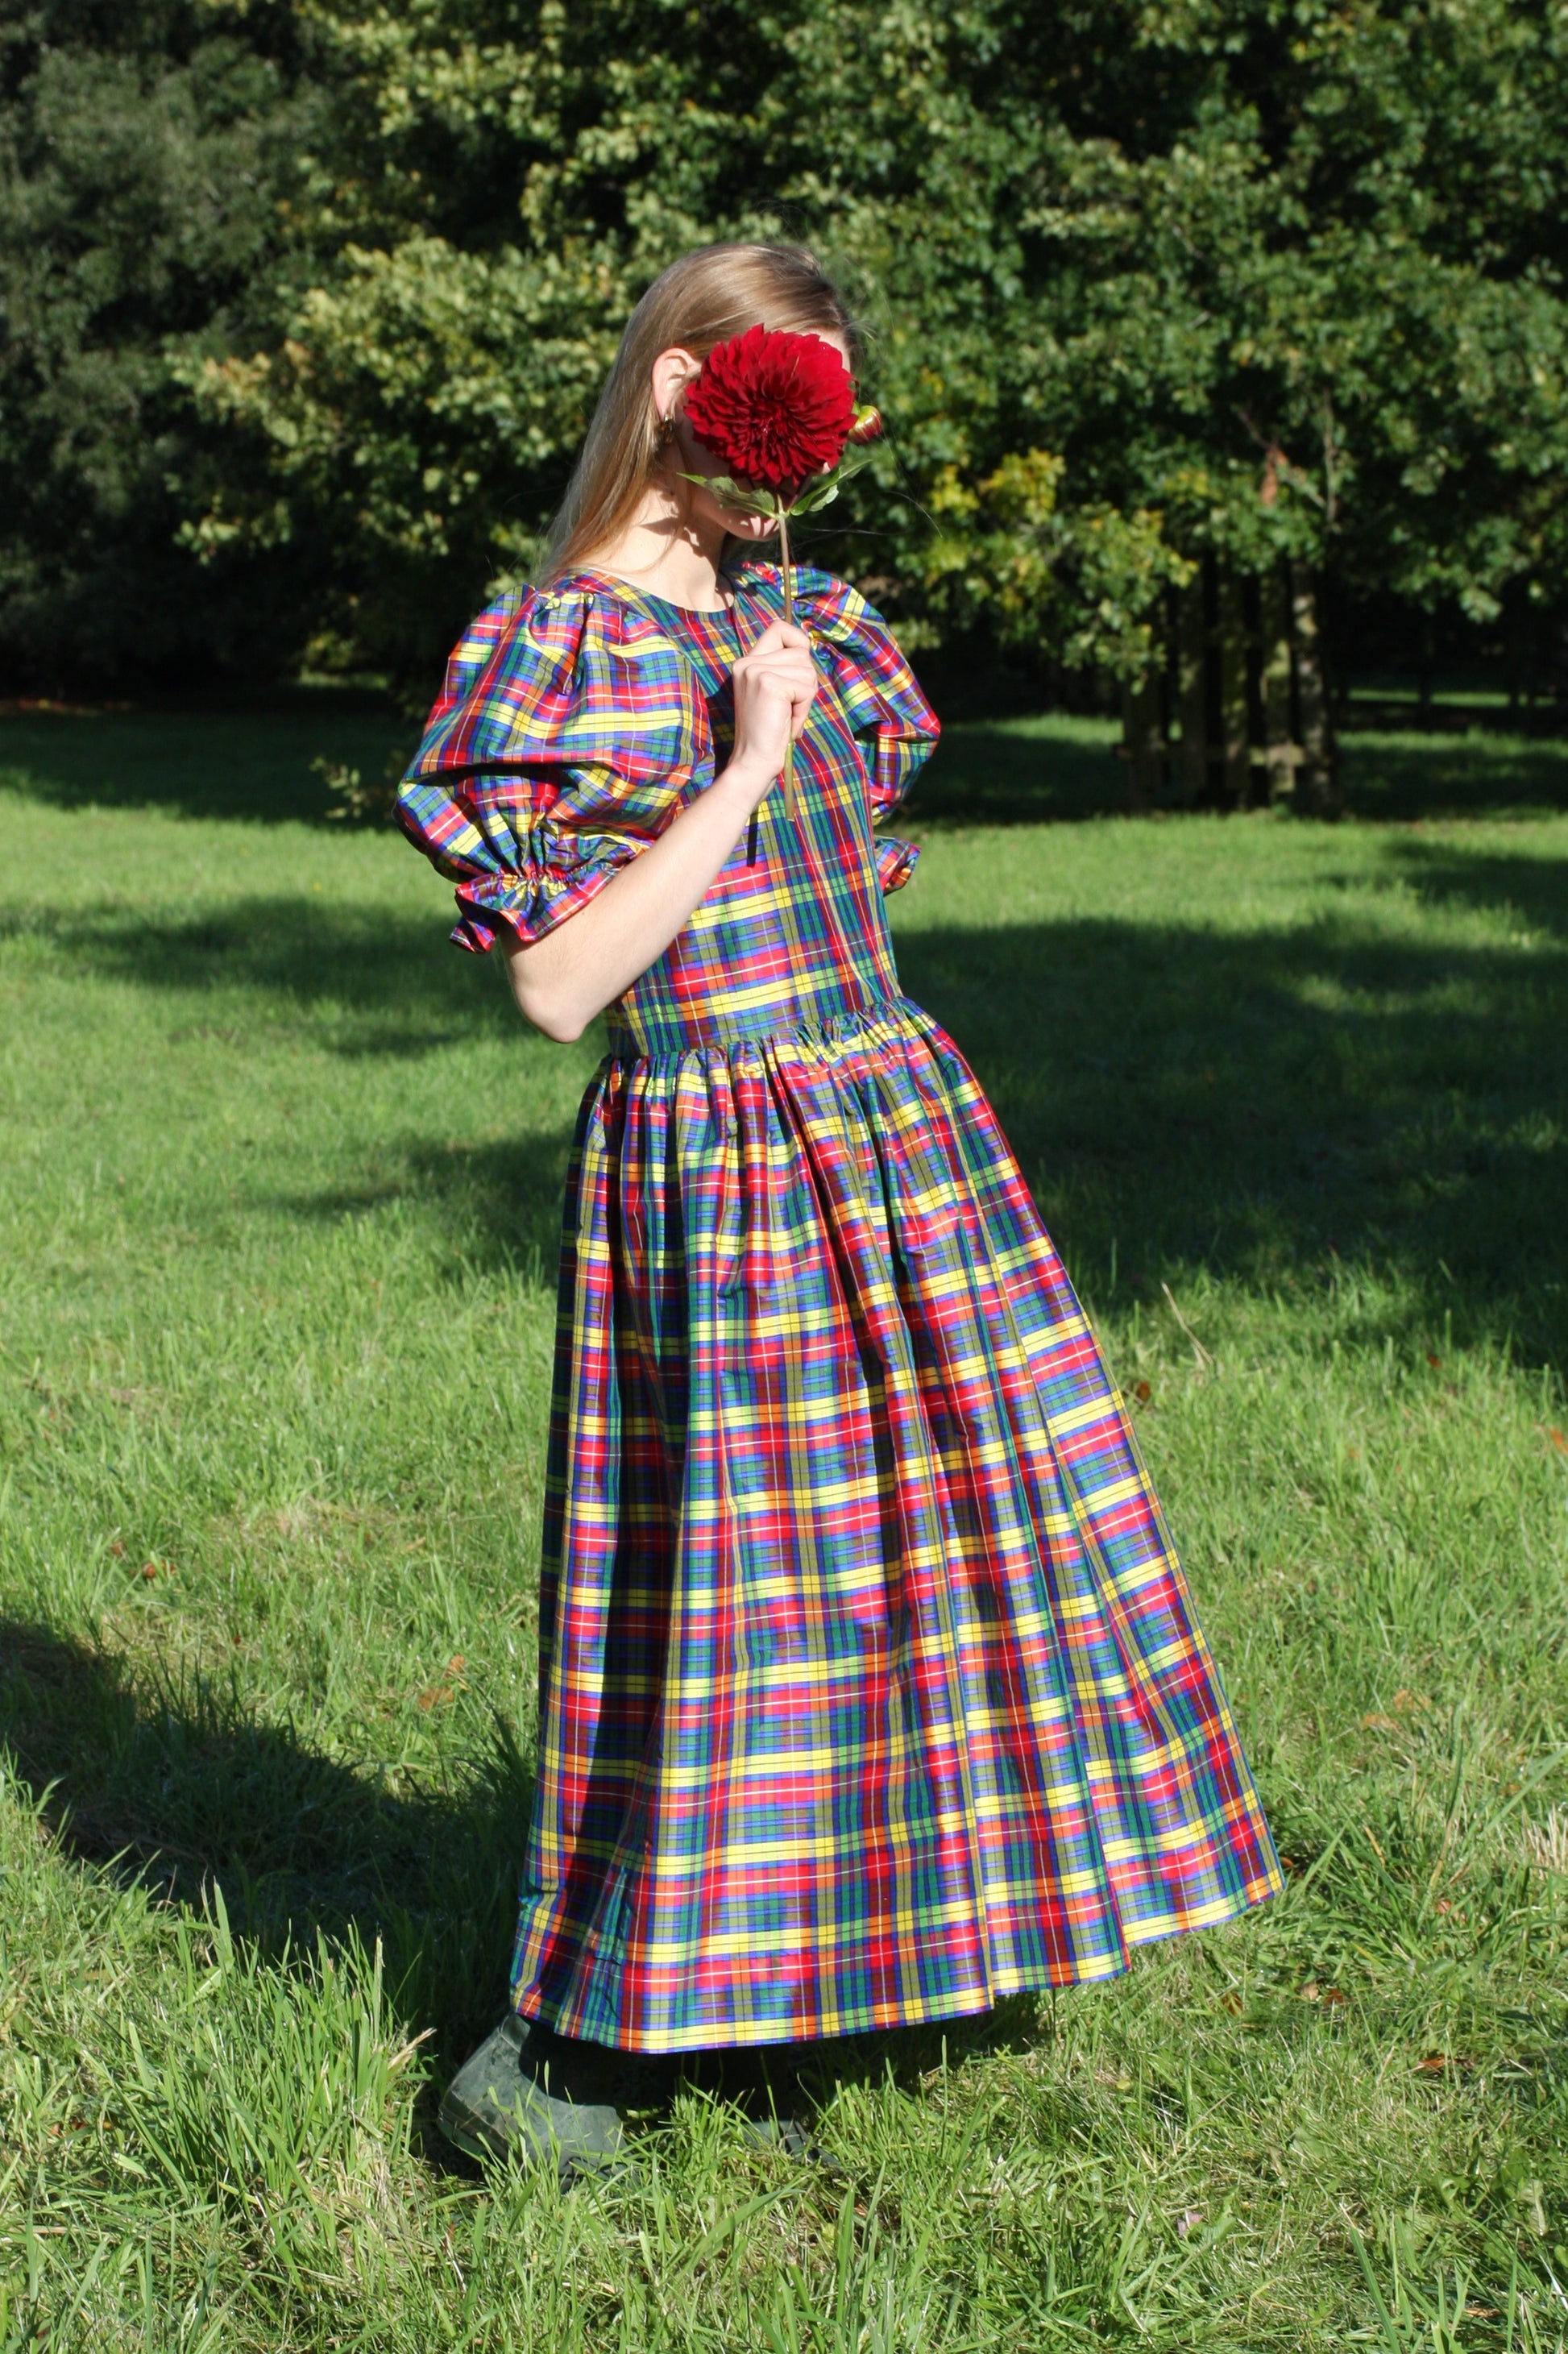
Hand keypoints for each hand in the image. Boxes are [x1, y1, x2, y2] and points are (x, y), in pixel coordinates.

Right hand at [726, 620, 815, 792]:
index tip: (798, 670)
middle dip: (805, 682)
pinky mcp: (769, 684)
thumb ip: (784, 669)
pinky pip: (807, 688)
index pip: (779, 627)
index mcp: (746, 662)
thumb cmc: (769, 733)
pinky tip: (787, 724)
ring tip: (786, 717)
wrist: (752, 762)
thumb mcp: (775, 693)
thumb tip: (807, 646)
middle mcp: (747, 662)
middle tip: (788, 708)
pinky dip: (803, 710)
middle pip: (801, 651)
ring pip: (807, 670)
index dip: (798, 642)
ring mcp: (756, 671)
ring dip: (805, 698)